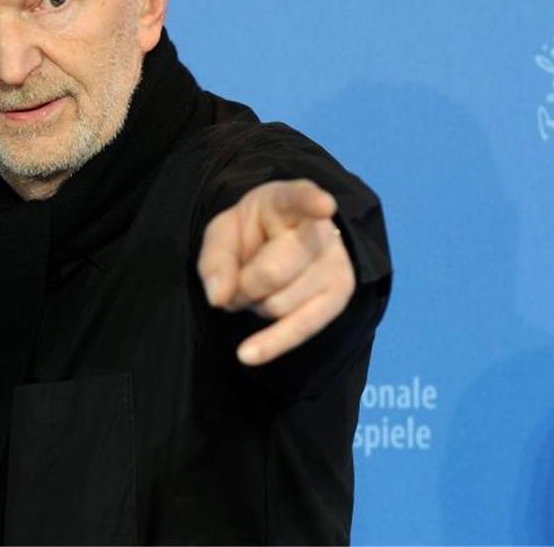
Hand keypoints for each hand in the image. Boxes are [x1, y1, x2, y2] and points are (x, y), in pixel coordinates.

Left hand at [197, 179, 355, 365]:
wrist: (284, 245)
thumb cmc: (253, 234)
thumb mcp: (224, 233)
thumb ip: (215, 259)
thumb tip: (219, 299)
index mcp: (288, 201)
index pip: (300, 198)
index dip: (311, 201)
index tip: (324, 205)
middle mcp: (320, 231)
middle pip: (273, 273)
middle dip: (242, 286)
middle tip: (237, 278)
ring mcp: (335, 265)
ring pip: (279, 305)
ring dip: (255, 305)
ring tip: (258, 287)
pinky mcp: (338, 297)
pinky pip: (301, 328)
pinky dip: (271, 344)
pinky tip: (248, 354)